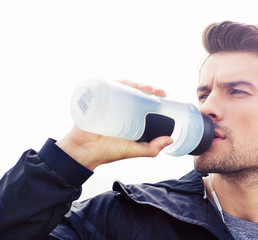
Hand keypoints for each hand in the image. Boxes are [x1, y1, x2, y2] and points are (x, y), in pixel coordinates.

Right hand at [56, 80, 172, 170]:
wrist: (85, 152)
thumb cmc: (108, 152)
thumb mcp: (134, 150)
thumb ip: (152, 148)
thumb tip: (170, 139)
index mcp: (131, 116)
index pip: (144, 101)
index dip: (155, 96)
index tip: (163, 95)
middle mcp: (121, 107)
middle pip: (135, 91)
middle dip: (147, 87)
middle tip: (156, 91)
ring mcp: (109, 102)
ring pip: (123, 87)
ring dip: (134, 83)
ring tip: (142, 87)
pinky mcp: (97, 100)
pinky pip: (106, 87)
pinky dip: (115, 82)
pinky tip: (124, 83)